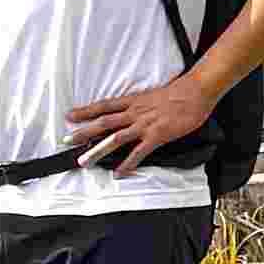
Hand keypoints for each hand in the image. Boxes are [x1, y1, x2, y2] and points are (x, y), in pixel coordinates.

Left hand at [64, 73, 221, 170]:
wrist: (196, 91)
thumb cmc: (180, 93)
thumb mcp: (154, 96)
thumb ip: (142, 106)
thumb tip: (134, 113)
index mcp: (134, 101)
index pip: (104, 106)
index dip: (86, 111)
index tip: (70, 115)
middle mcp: (135, 112)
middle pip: (103, 122)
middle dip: (83, 132)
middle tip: (67, 140)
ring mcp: (145, 124)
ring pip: (115, 138)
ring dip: (97, 150)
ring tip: (84, 160)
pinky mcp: (157, 135)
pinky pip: (139, 152)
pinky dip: (127, 163)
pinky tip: (119, 172)